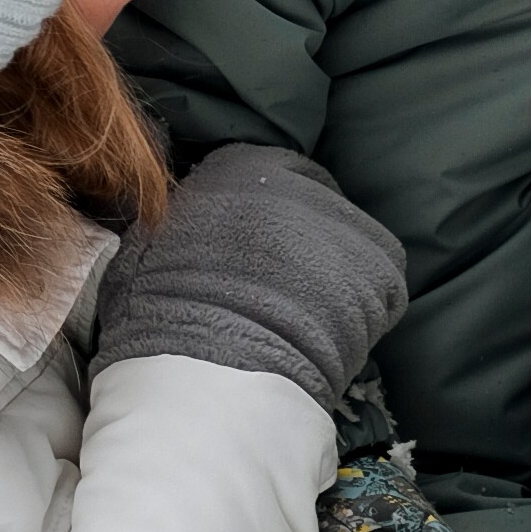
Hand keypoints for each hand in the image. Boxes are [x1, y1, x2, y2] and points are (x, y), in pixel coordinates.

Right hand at [90, 145, 405, 411]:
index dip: (272, 215)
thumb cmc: (159, 313)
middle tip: (282, 296)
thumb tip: (183, 221)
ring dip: (336, 280)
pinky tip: (332, 341)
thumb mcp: (148, 245)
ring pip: (351, 250)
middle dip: (306, 248)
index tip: (262, 250)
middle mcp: (302, 182)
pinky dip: (364, 314)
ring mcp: (349, 224)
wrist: (211, 367)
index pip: (276, 173)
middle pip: (318, 210)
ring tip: (306, 326)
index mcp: (242, 164)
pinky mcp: (382, 269)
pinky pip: (380, 290)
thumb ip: (179, 219)